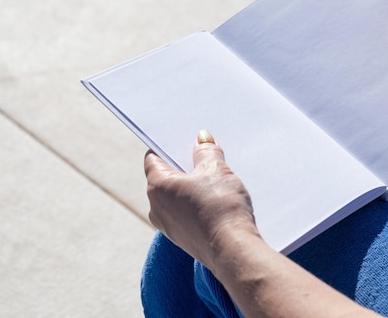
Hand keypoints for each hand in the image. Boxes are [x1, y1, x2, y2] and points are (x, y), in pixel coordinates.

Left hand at [145, 130, 258, 266]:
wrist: (233, 249)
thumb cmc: (220, 207)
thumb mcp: (216, 169)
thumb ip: (206, 151)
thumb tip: (201, 139)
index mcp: (157, 187)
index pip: (153, 158)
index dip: (169, 146)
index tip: (185, 141)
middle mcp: (156, 208)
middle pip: (165, 178)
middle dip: (185, 166)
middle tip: (205, 157)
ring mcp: (168, 227)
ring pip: (177, 198)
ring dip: (192, 187)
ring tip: (216, 180)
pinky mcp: (183, 239)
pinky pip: (185, 214)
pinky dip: (197, 205)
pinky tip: (217, 202)